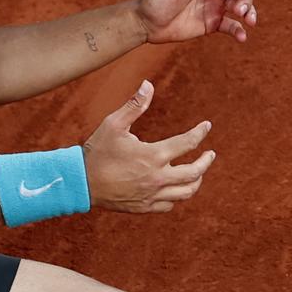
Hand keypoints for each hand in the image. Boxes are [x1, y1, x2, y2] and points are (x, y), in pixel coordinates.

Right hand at [82, 80, 215, 213]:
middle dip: (206, 161)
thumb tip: (148, 84)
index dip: (200, 132)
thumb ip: (134, 105)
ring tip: (198, 174)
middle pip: (195, 172)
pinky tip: (174, 189)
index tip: (206, 126)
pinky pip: (169, 205)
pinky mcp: (144, 207)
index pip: (187, 142)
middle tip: (210, 154)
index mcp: (153, 155)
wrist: (81, 182)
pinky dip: (176, 197)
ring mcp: (152, 194)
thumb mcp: (114, 124)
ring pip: (186, 192)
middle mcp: (157, 177)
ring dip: (196, 181)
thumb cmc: (97, 151)